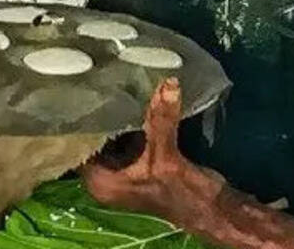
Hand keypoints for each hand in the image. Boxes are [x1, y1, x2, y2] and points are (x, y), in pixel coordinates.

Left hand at [80, 78, 210, 214]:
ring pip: (117, 137)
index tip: (87, 92)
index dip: (84, 121)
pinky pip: (132, 137)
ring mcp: (126, 170)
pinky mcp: (142, 163)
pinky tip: (138, 99)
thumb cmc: (182, 194)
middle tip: (103, 82)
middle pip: (100, 139)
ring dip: (122, 116)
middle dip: (105, 114)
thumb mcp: (166, 157)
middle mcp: (108, 178)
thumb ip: (162, 121)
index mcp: (101, 183)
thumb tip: (167, 83)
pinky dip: (136, 122)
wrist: (212, 210)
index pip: (81, 146)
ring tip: (119, 84)